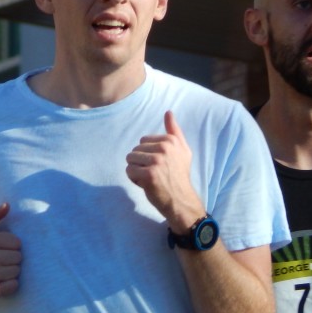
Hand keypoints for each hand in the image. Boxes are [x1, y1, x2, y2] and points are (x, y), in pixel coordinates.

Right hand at [0, 204, 21, 300]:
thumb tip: (7, 205)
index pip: (16, 243)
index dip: (10, 246)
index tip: (1, 249)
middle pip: (18, 257)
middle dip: (11, 258)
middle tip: (0, 261)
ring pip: (17, 270)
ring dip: (10, 271)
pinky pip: (14, 285)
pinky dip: (9, 284)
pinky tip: (0, 281)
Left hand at [126, 111, 201, 225]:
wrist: (181, 200)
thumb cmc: (179, 176)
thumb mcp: (183, 150)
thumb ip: (174, 131)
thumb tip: (168, 112)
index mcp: (171, 141)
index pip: (143, 141)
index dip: (148, 154)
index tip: (160, 164)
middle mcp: (164, 149)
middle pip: (135, 150)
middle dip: (141, 163)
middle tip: (155, 173)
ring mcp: (156, 161)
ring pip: (130, 160)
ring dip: (136, 171)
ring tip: (150, 178)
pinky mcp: (148, 175)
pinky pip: (129, 171)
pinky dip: (134, 179)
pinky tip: (146, 184)